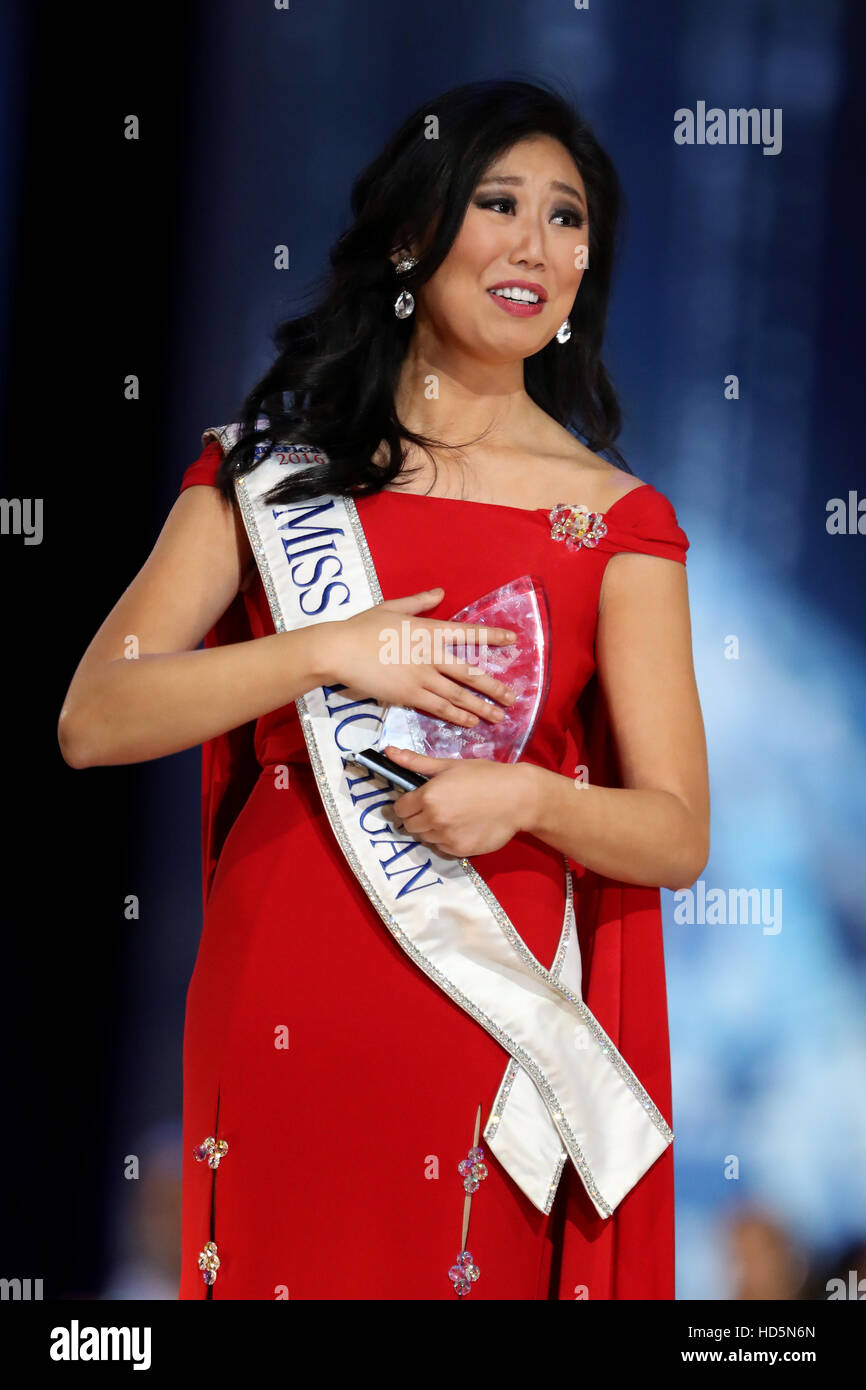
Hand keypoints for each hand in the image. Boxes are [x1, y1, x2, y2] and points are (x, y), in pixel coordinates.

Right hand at [315, 588, 517, 728]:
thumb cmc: (362, 627)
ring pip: (459, 695)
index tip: (512, 640)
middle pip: (471, 672)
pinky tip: (470, 723)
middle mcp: (431, 654)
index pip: (468, 633)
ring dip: (481, 707)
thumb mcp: (392, 607)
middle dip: (494, 686)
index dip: (492, 636)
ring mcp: (422, 676)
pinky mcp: (409, 695)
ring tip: (499, 717)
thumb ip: (420, 602)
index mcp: (429, 630)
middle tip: (513, 697)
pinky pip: (439, 708)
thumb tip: (440, 592)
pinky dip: (457, 716)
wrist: (339, 650)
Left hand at [383, 745, 530, 857]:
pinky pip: (441, 848)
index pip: (399, 809)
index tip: (417, 799)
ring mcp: (446, 838)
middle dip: (417, 817)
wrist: (518, 798)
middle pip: (409, 826)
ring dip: (431, 829)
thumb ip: (416, 762)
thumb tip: (388, 752)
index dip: (407, 803)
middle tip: (436, 807)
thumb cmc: (485, 776)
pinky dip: (446, 839)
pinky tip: (462, 826)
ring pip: (425, 838)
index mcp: (428, 796)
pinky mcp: (459, 851)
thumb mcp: (450, 765)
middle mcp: (434, 819)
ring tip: (451, 816)